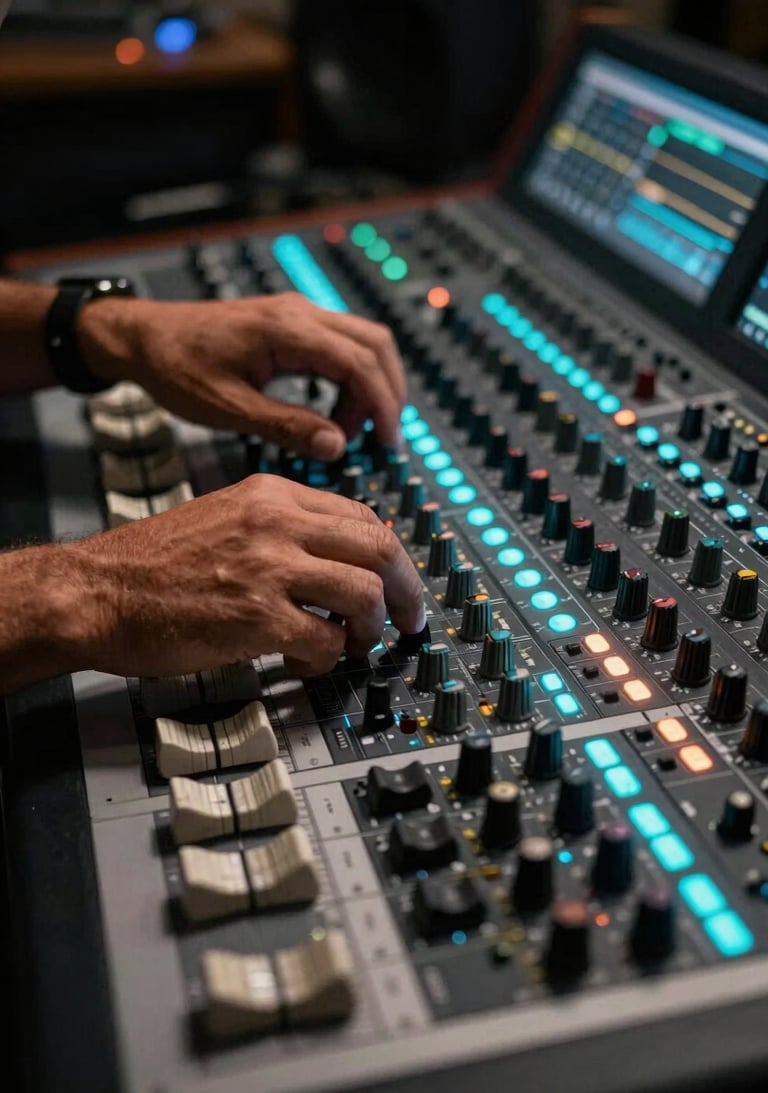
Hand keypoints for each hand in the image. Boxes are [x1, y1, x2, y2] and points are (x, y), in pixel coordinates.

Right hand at [66, 474, 424, 677]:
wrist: (93, 591)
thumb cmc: (151, 563)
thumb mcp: (225, 518)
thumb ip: (281, 529)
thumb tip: (338, 558)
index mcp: (271, 494)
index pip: (362, 515)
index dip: (388, 555)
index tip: (395, 580)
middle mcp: (276, 522)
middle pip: (379, 548)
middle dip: (405, 590)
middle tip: (408, 619)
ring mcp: (268, 568)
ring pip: (364, 593)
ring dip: (370, 628)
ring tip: (354, 645)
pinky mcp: (256, 617)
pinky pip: (325, 640)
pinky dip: (328, 657)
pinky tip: (308, 660)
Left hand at [79, 292, 405, 460]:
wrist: (143, 336)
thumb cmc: (176, 368)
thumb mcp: (228, 408)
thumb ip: (286, 427)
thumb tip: (336, 447)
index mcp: (287, 330)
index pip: (360, 362)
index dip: (381, 404)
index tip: (386, 442)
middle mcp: (300, 313)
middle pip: (375, 344)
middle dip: (386, 393)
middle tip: (379, 438)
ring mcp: (298, 314)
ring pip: (363, 341)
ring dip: (371, 384)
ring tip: (352, 430)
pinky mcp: (292, 323)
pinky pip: (341, 344)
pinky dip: (352, 376)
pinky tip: (335, 411)